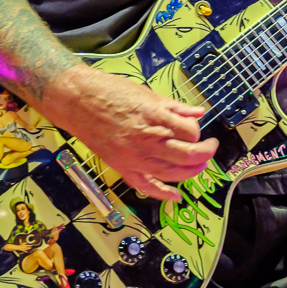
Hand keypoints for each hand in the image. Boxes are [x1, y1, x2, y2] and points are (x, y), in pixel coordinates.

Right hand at [37, 66, 216, 201]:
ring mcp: (135, 157)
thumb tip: (197, 112)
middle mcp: (148, 140)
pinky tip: (176, 196)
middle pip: (189, 155)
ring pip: (174, 173)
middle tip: (210, 148)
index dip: (197, 130)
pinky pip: (146, 186)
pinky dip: (163, 194)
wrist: (76, 99)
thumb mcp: (145, 92)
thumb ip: (173, 106)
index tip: (194, 126)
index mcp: (155, 118)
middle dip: (205, 153)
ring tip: (197, 165)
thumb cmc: (107, 91)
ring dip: (191, 171)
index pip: (191, 132)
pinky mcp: (123, 167)